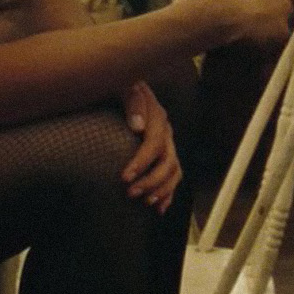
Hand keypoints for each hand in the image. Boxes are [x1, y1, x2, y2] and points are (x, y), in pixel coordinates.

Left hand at [119, 81, 181, 213]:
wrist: (120, 85)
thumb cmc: (118, 86)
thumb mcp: (124, 85)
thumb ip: (132, 101)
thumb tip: (138, 127)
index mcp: (157, 116)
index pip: (154, 144)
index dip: (141, 163)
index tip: (124, 177)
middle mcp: (166, 131)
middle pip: (168, 161)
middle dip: (151, 181)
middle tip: (131, 193)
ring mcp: (167, 142)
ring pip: (174, 171)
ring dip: (162, 189)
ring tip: (146, 202)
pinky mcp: (163, 152)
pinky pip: (173, 175)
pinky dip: (169, 193)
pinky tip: (160, 208)